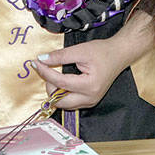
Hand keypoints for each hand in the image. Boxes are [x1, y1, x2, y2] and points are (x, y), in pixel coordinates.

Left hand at [28, 12, 154, 110]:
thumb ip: (60, 56)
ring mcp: (91, 101)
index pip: (60, 82)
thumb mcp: (80, 50)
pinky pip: (71, 102)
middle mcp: (90, 98)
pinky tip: (62, 80)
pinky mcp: (90, 100)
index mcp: (89, 86)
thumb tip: (41, 59)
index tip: (36, 63)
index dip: (45, 72)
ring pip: (65, 104)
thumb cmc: (102, 52)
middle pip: (60, 101)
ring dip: (56, 92)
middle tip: (46, 71)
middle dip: (50, 87)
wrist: (119, 55)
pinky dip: (63, 93)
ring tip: (54, 74)